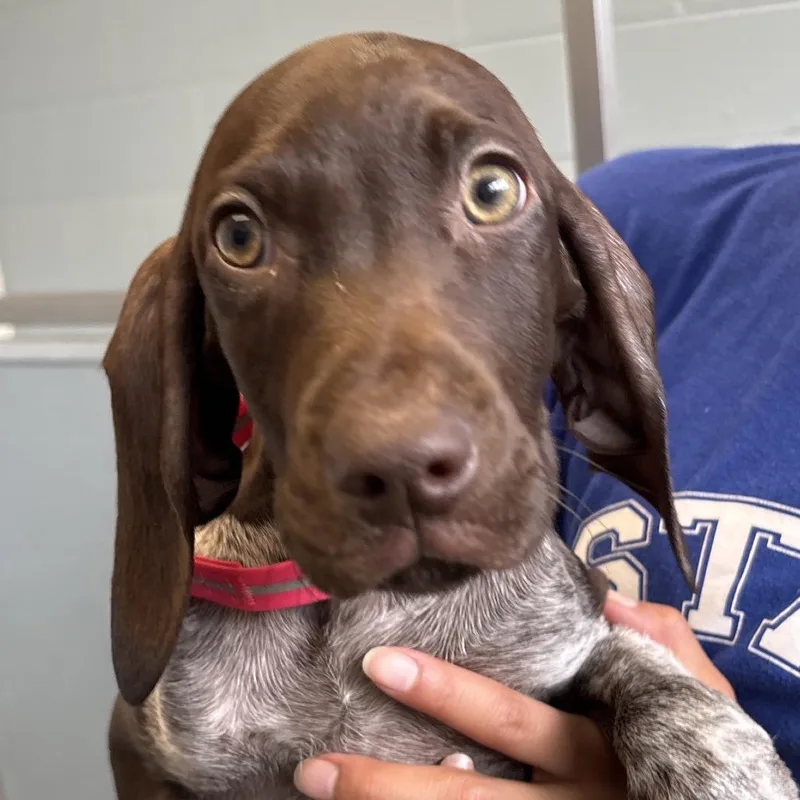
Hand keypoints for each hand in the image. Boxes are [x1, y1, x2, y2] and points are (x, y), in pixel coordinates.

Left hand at [293, 591, 733, 799]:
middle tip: (317, 767)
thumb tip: (612, 602)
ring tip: (321, 791)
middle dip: (389, 785)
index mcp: (599, 746)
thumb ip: (663, 642)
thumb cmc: (704, 748)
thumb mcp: (699, 694)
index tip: (379, 663)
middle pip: (468, 798)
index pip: (511, 718)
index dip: (446, 695)